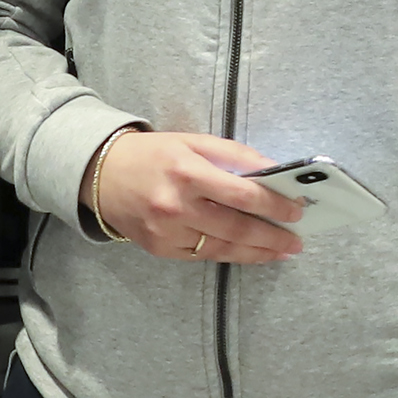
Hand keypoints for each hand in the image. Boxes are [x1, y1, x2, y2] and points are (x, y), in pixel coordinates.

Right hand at [91, 128, 305, 260]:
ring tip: (281, 252)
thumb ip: (233, 155)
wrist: (101, 174)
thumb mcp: (193, 141)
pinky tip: (250, 253)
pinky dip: (230, 255)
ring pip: (223, 249)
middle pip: (237, 227)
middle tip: (296, 240)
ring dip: (258, 252)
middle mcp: (177, 205)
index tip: (296, 210)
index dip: (274, 205)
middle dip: (272, 236)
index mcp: (188, 171)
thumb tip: (273, 172)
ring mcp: (167, 232)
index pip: (243, 194)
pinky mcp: (160, 249)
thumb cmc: (154, 154)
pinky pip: (203, 256)